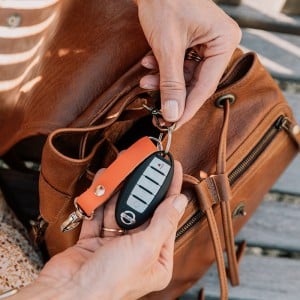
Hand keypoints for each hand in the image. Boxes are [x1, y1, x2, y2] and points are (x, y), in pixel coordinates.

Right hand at [12, 161, 187, 299]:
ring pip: (119, 210)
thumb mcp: (145, 248)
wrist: (67, 293)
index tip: (172, 170)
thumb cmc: (110, 283)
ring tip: (120, 171)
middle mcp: (137, 251)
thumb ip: (163, 222)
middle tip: (144, 165)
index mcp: (156, 258)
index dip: (171, 191)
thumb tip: (179, 202)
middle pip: (143, 211)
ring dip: (118, 191)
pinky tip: (102, 186)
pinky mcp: (93, 241)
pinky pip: (99, 214)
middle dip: (141, 188)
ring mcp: (114, 245)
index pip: (168, 217)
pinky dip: (100, 200)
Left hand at [134, 0, 240, 126]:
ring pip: (185, 76)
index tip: (174, 124)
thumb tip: (173, 114)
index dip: (188, 107)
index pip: (206, 85)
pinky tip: (148, 64)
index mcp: (224, 41)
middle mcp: (218, 44)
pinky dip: (162, 68)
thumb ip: (171, 83)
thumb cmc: (165, 0)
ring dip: (163, 80)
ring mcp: (205, 44)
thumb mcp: (167, 47)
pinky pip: (179, 65)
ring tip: (146, 79)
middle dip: (172, 92)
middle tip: (159, 110)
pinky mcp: (192, 43)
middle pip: (196, 82)